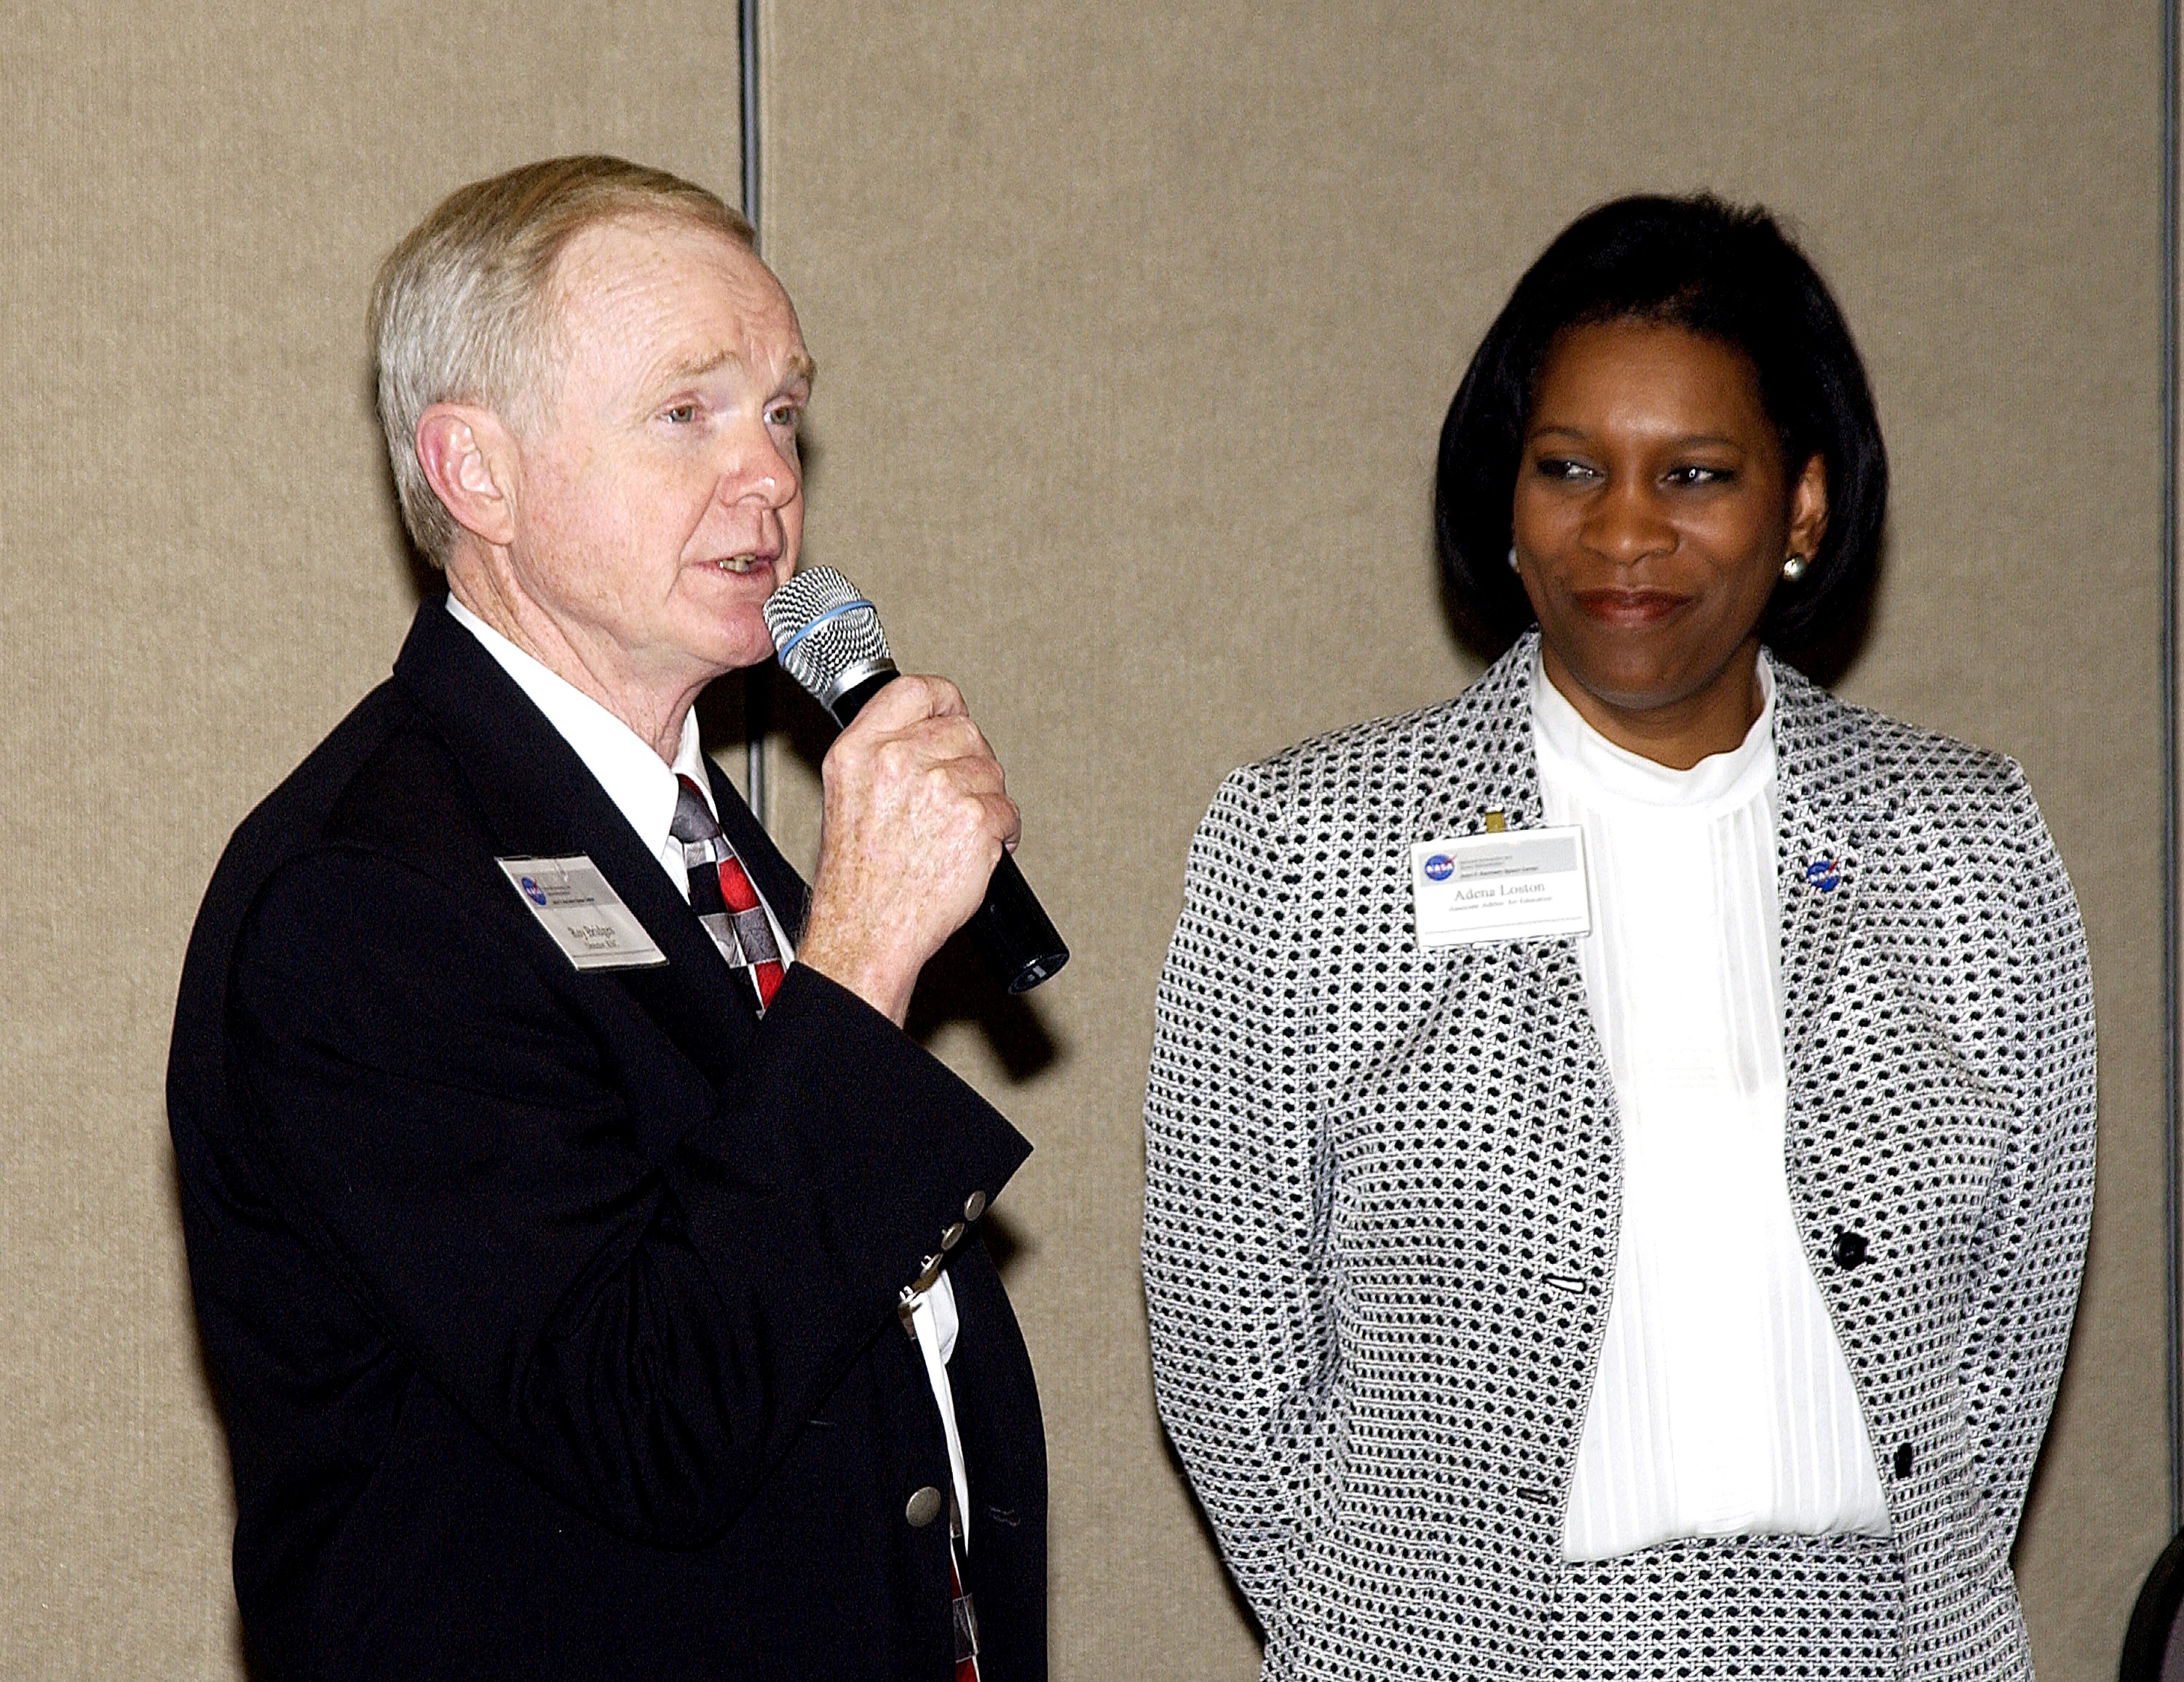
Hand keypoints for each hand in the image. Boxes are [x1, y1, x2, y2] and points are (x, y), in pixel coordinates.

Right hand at [795, 675, 1019, 1024]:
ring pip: (991, 771)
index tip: (951, 716)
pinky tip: (975, 851)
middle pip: (964, 730)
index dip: (944, 702)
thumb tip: (928, 729)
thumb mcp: (846, 794)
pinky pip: (1008, 810)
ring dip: (985, 801)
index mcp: (860, 750)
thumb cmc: (858, 878)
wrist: (867, 930)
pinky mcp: (976, 821)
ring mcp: (940, 789)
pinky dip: (1002, 832)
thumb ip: (881, 752)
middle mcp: (898, 761)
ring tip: (957, 832)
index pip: (917, 691)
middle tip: (954, 798)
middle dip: (968, 763)